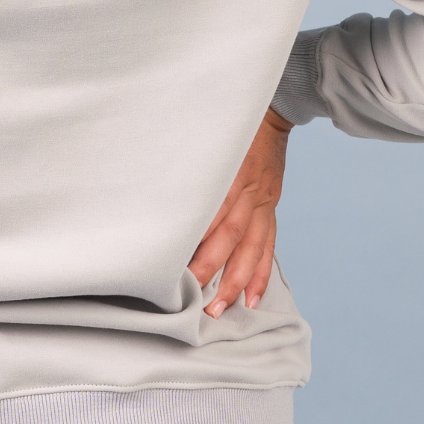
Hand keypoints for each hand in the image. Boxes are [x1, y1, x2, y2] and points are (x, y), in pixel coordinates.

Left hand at [189, 107, 289, 317]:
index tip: (174, 267)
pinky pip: (268, 245)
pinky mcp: (271, 209)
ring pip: (251, 248)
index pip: (208, 212)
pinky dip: (261, 274)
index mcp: (227, 173)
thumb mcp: (201, 137)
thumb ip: (181, 162)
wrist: (269, 114)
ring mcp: (262, 202)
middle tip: (194, 300)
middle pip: (228, 236)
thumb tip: (152, 192)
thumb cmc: (223, 124)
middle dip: (211, 270)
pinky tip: (252, 298)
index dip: (193, 241)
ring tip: (221, 309)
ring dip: (236, 282)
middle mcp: (247, 191)